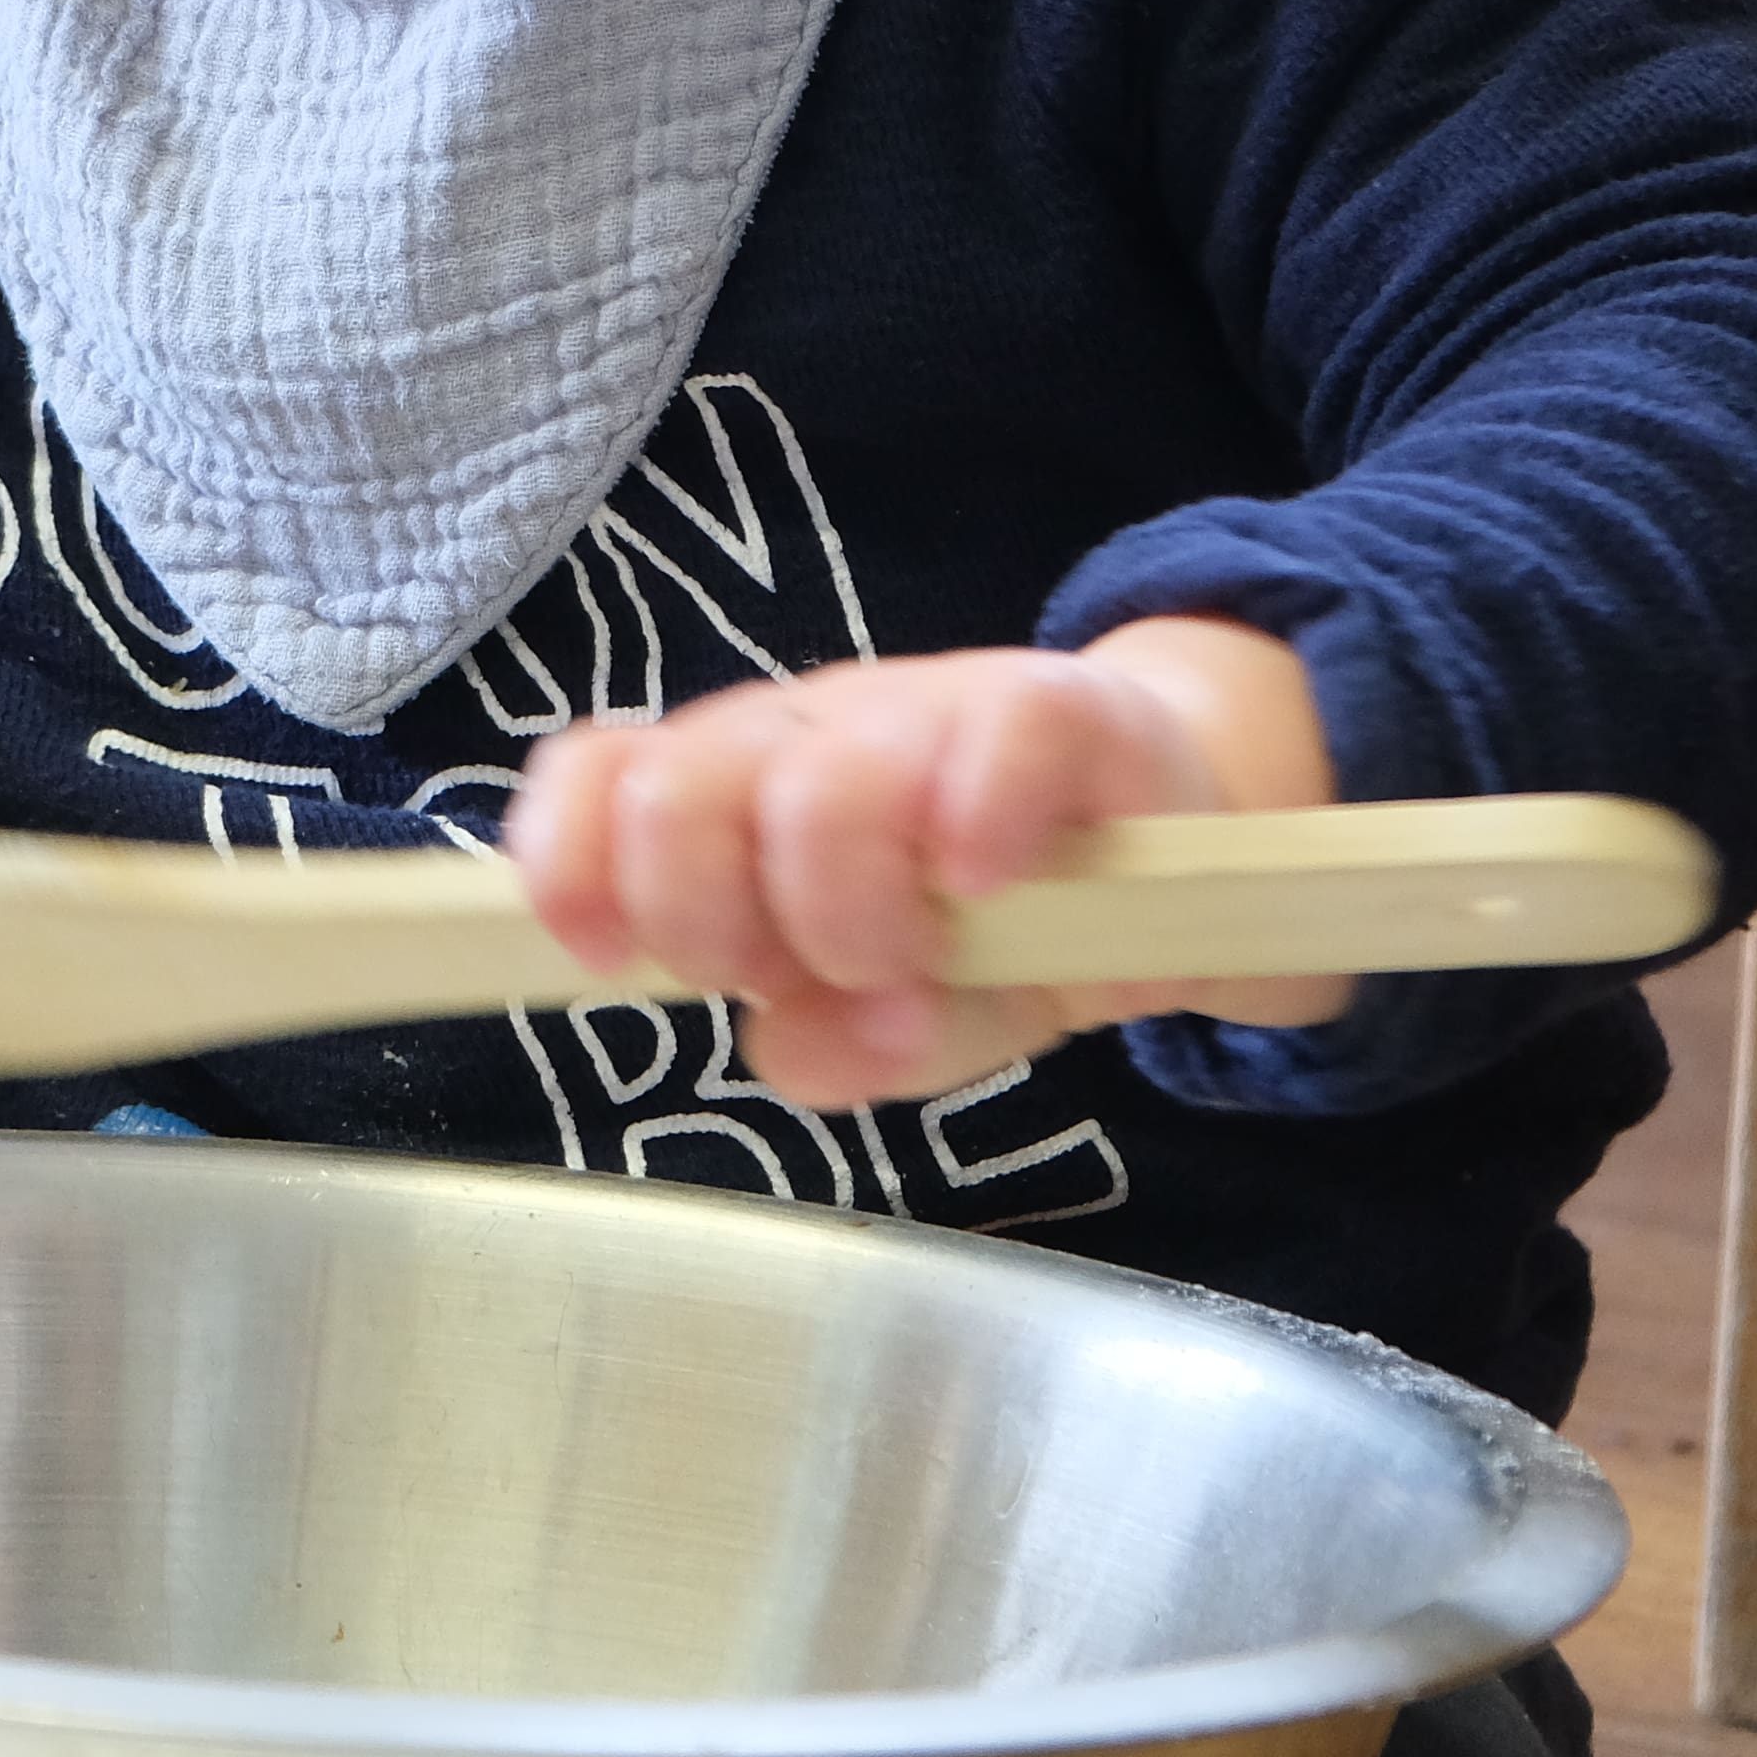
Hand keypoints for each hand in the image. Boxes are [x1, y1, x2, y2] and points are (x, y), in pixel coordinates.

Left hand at [501, 617, 1338, 1108]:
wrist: (1183, 839)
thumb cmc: (1010, 927)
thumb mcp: (916, 1013)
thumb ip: (847, 1042)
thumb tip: (790, 1048)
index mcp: (744, 797)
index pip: (606, 780)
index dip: (573, 860)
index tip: (606, 957)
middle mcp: (814, 737)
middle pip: (686, 784)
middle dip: (711, 911)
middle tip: (799, 976)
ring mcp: (933, 712)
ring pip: (825, 778)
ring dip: (844, 905)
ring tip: (909, 964)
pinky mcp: (1063, 709)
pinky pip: (1001, 733)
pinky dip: (979, 816)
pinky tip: (990, 879)